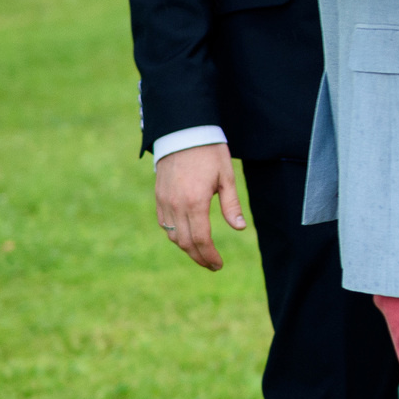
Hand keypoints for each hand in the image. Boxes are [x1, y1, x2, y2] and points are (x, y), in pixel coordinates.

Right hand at [154, 143, 244, 270]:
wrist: (184, 132)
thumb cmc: (210, 152)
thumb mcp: (227, 176)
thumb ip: (232, 204)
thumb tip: (240, 228)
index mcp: (195, 202)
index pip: (201, 239)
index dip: (209, 255)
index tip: (218, 265)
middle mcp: (176, 205)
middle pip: (184, 242)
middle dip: (199, 257)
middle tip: (212, 265)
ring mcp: (164, 202)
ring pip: (172, 235)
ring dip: (186, 248)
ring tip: (202, 253)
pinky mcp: (158, 197)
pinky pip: (163, 223)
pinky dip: (174, 235)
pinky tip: (186, 237)